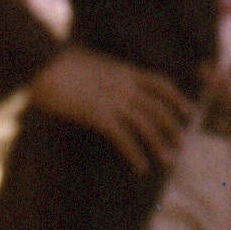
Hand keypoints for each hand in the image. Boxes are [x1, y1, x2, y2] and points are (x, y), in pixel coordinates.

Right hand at [29, 47, 192, 171]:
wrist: (41, 62)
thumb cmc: (56, 60)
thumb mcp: (89, 61)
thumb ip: (104, 71)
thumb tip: (103, 77)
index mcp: (124, 70)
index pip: (161, 84)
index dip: (178, 98)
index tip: (189, 112)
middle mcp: (124, 85)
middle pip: (159, 107)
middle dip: (173, 127)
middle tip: (181, 143)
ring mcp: (113, 100)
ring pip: (146, 124)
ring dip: (159, 144)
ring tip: (168, 160)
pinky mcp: (98, 115)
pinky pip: (124, 138)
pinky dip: (135, 154)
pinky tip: (141, 168)